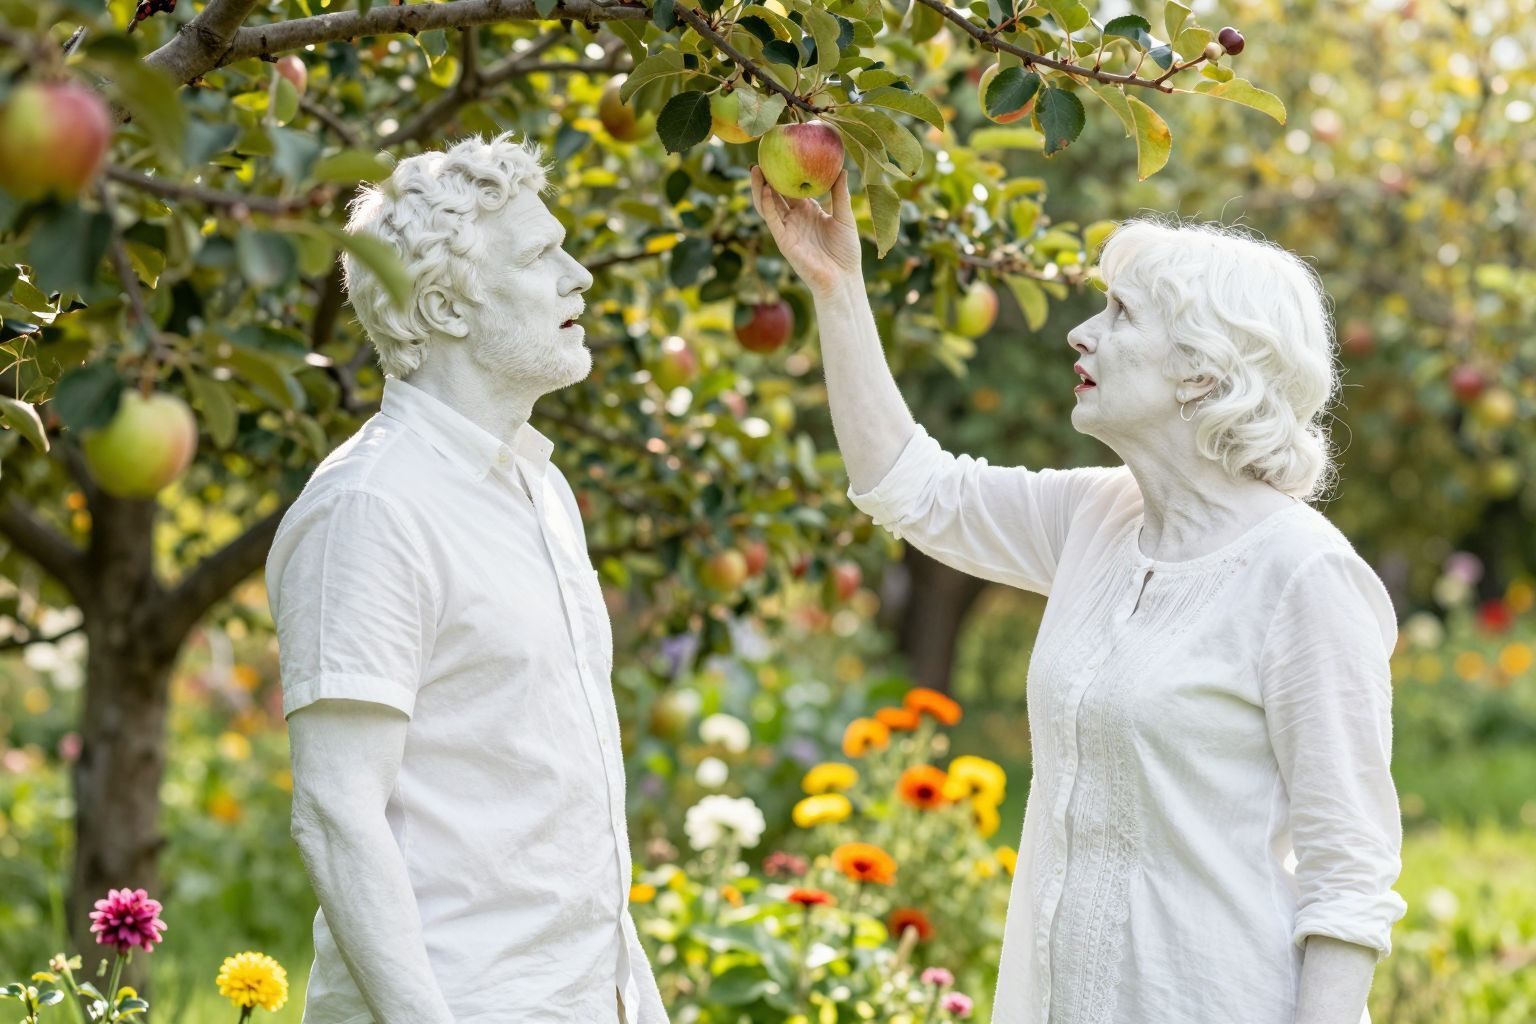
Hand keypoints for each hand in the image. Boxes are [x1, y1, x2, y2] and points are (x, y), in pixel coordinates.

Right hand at [749, 165, 861, 295]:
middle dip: (767, 176)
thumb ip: (840, 194)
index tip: (781, 153)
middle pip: (776, 193)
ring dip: (760, 188)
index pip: (792, 188)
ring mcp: (788, 229)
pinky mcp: (784, 241)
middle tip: (762, 155)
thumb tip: (842, 169)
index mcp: (809, 211)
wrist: (843, 278)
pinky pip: (772, 220)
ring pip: (768, 205)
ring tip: (756, 169)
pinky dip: (767, 205)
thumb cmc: (846, 251)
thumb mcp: (845, 217)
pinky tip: (765, 191)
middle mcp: (795, 218)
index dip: (785, 172)